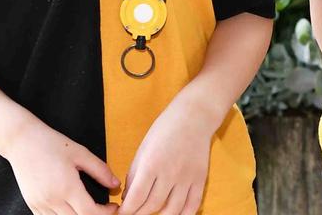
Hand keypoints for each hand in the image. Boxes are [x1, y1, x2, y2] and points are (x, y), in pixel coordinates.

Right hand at [5, 122, 118, 214]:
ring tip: (88, 208)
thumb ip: (100, 170)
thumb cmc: (51, 144)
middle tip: (104, 208)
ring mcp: (40, 204)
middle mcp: (52, 200)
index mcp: (67, 187)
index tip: (112, 206)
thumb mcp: (80, 153)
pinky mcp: (32, 205)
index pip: (90, 213)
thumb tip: (115, 184)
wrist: (21, 141)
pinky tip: (71, 209)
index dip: (106, 213)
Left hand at [118, 95, 217, 214]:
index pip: (135, 198)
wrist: (194, 116)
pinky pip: (192, 205)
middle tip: (133, 214)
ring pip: (172, 210)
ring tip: (151, 214)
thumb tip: (128, 197)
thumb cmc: (165, 129)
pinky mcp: (200, 179)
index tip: (121, 213)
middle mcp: (170, 173)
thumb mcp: (143, 149)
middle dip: (139, 214)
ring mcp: (187, 177)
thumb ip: (134, 174)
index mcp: (151, 164)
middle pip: (151, 206)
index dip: (126, 211)